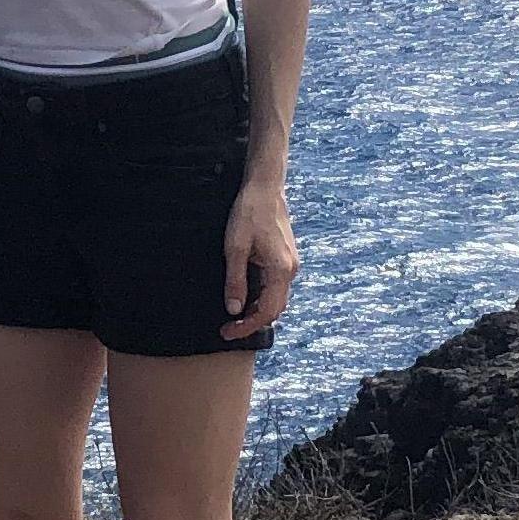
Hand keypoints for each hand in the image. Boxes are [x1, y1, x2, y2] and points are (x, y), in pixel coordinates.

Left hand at [221, 177, 297, 339]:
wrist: (265, 187)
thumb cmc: (249, 213)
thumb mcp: (235, 248)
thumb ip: (235, 280)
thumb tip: (234, 309)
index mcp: (280, 270)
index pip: (267, 311)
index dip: (247, 326)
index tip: (228, 332)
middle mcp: (290, 270)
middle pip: (275, 309)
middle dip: (252, 322)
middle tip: (228, 328)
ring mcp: (290, 264)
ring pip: (277, 299)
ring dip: (257, 311)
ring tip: (234, 316)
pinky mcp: (286, 258)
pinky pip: (276, 286)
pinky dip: (262, 297)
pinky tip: (246, 297)